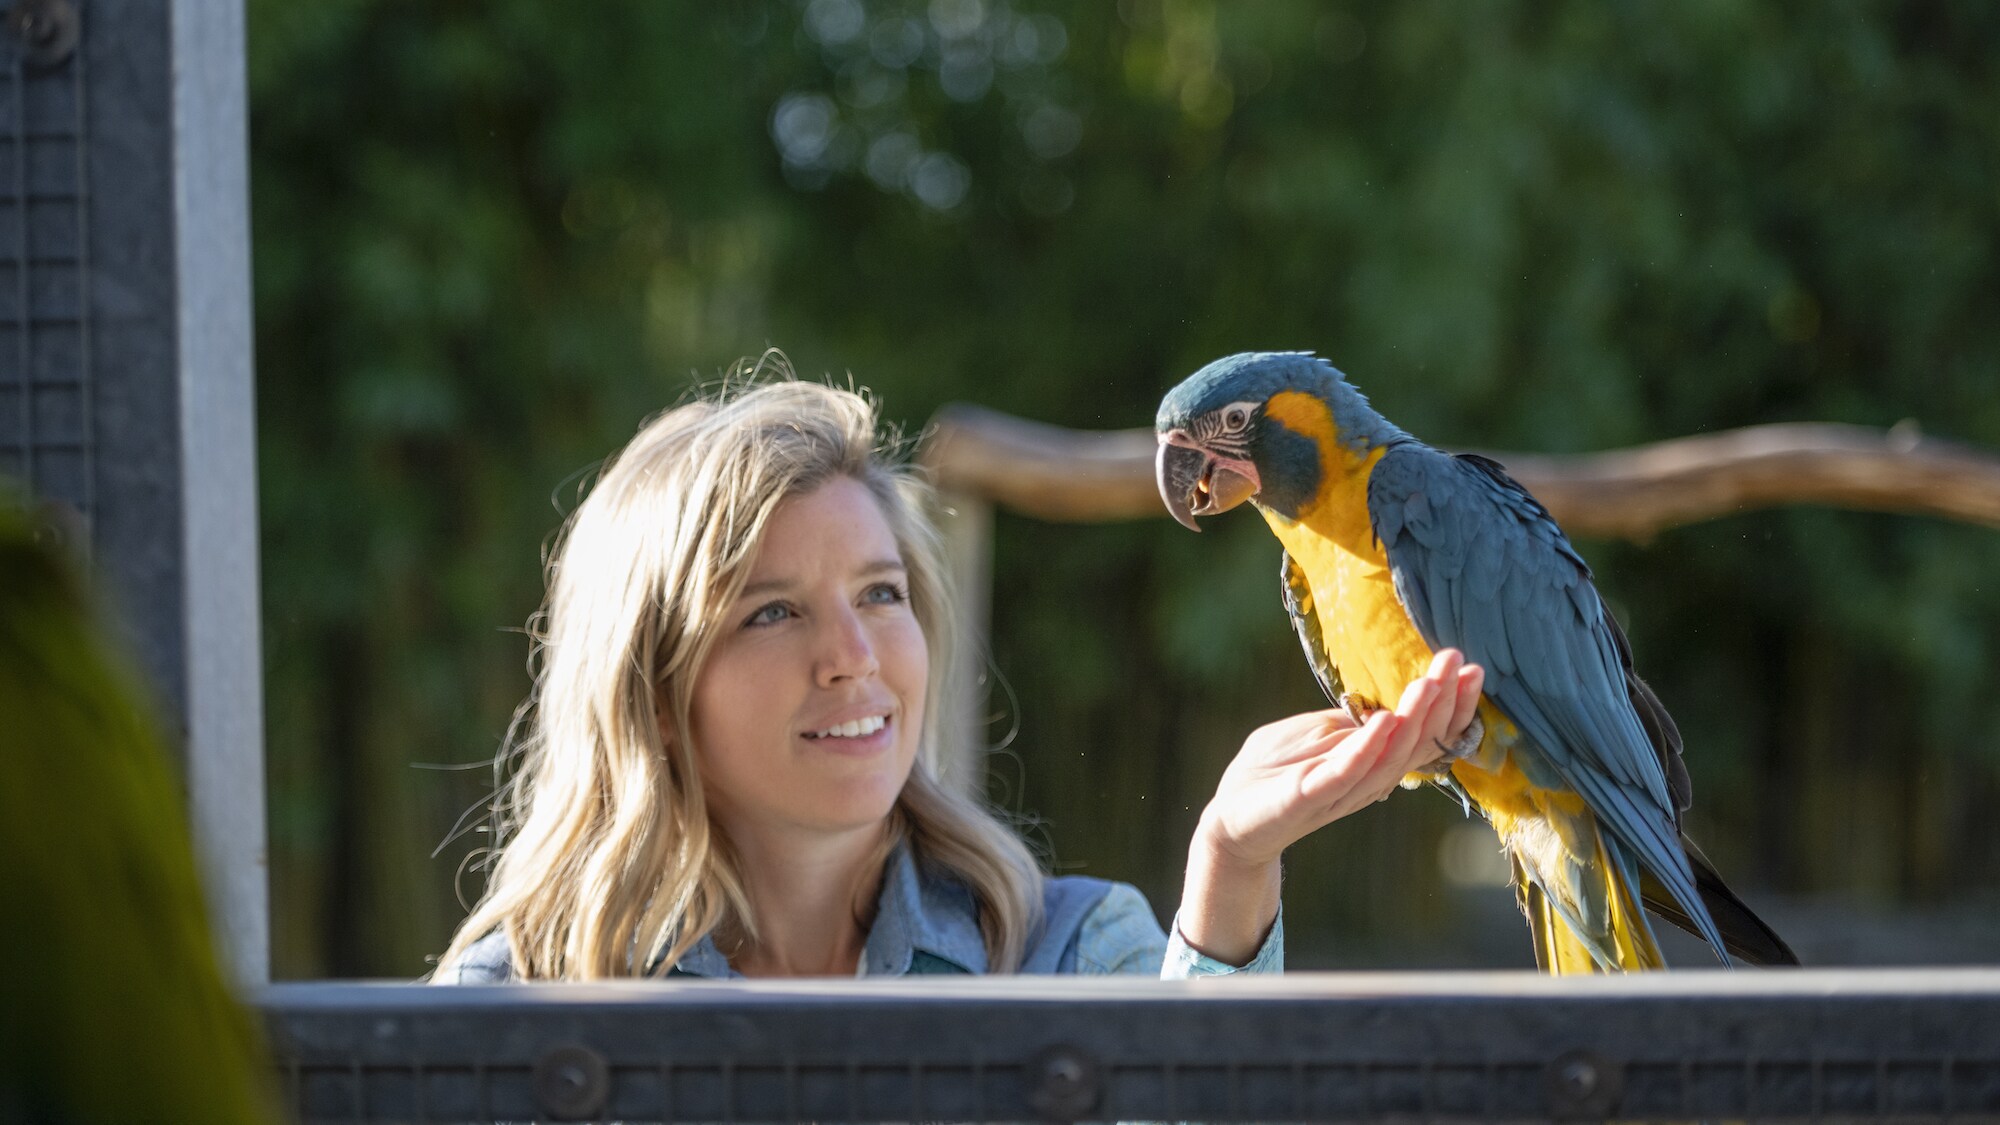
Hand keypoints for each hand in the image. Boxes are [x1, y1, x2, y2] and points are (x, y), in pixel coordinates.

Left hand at [1196, 648, 1483, 868]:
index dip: (1448, 705)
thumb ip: (1348, 725)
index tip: (1471, 668)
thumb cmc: (1271, 774)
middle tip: (1462, 665)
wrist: (1228, 821)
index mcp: (1369, 762)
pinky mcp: (1305, 798)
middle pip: (1414, 742)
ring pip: (1387, 757)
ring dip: (1413, 719)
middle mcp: (1364, 778)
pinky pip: (1343, 774)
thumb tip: (1385, 706)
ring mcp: (1337, 790)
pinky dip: (1366, 748)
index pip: (1419, 732)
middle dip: (1441, 703)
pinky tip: (1384, 721)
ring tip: (1430, 684)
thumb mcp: (1312, 737)